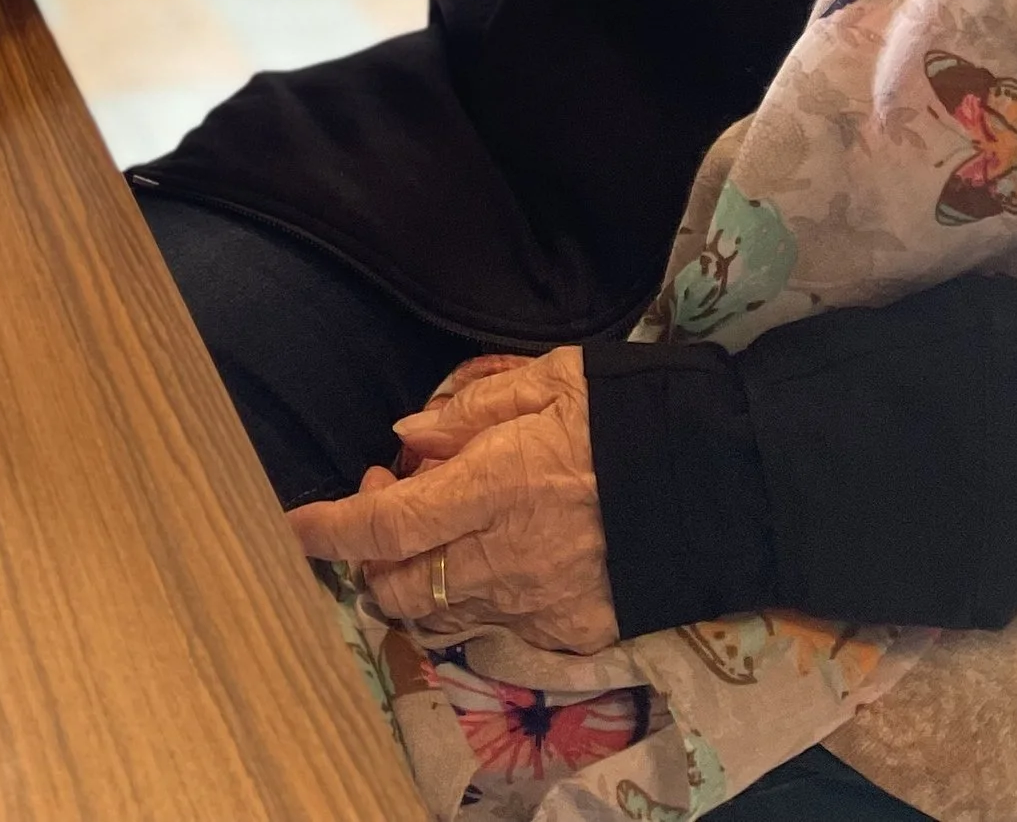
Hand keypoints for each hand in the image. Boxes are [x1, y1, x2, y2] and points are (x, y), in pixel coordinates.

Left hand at [285, 348, 617, 653]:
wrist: (723, 480)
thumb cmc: (631, 413)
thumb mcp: (551, 382)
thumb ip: (469, 412)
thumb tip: (407, 437)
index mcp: (496, 486)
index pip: (387, 525)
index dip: (331, 529)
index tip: (293, 525)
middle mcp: (508, 557)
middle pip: (401, 586)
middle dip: (372, 555)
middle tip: (390, 496)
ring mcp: (539, 604)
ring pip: (442, 615)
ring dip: (419, 578)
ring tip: (437, 526)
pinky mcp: (571, 633)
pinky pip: (497, 626)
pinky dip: (475, 595)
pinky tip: (492, 553)